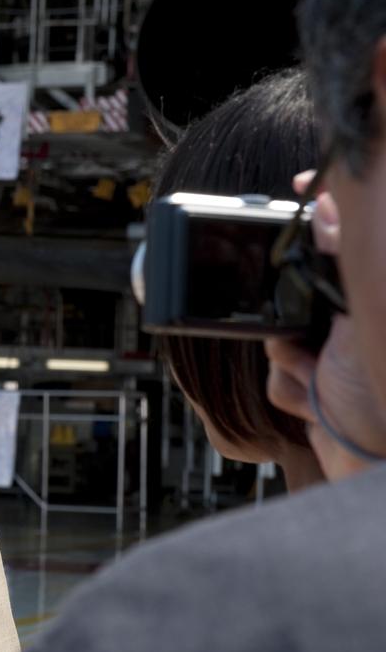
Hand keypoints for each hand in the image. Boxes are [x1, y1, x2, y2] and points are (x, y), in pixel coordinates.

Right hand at [264, 171, 385, 478]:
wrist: (371, 467)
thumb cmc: (382, 398)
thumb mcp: (359, 317)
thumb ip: (341, 255)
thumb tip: (327, 200)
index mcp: (369, 301)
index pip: (339, 239)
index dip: (315, 211)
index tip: (298, 185)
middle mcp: (355, 324)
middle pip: (293, 290)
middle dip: (288, 321)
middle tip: (309, 342)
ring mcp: (334, 357)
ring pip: (278, 338)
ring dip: (289, 364)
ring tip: (320, 381)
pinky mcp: (314, 388)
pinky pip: (276, 378)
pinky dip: (289, 391)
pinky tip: (317, 405)